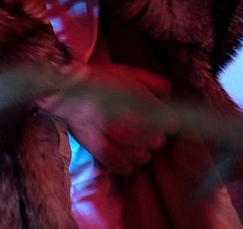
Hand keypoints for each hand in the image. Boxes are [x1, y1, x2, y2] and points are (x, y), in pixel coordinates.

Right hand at [40, 62, 171, 174]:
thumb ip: (156, 84)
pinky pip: (127, 168)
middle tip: (137, 123)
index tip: (156, 116)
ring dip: (138, 148)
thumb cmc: (102, 80)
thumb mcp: (132, 73)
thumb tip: (168, 96)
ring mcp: (121, 143)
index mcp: (145, 106)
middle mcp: (136, 127)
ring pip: (144, 157)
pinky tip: (117, 147)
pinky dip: (124, 161)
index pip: (172, 125)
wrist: (70, 92)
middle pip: (158, 142)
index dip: (165, 119)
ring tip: (126, 136)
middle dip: (151, 133)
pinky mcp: (106, 155)